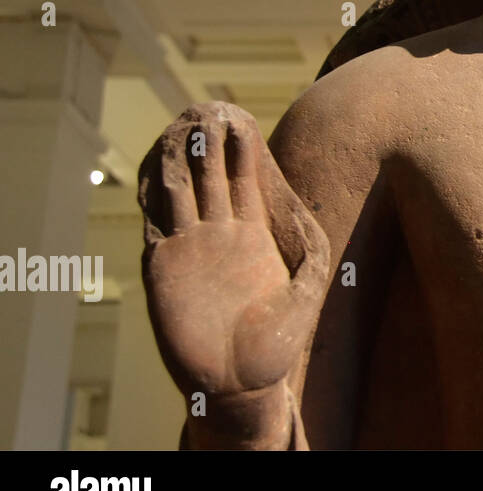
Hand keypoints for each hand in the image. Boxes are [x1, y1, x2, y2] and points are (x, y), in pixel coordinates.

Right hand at [138, 101, 329, 407]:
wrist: (239, 384)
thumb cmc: (275, 346)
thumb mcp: (308, 294)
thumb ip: (314, 255)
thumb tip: (317, 217)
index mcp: (251, 236)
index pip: (243, 179)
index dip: (241, 148)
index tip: (241, 115)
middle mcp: (218, 236)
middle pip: (209, 176)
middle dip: (208, 142)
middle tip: (208, 106)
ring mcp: (188, 249)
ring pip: (181, 191)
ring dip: (180, 159)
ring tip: (184, 125)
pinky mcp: (163, 268)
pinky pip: (158, 223)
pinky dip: (157, 195)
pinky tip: (162, 169)